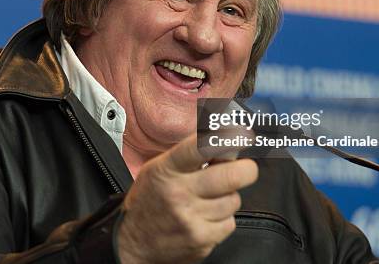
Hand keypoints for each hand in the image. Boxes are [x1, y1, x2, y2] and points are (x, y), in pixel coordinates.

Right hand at [117, 134, 257, 263]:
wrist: (132, 244)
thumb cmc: (149, 201)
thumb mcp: (158, 168)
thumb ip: (190, 156)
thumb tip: (225, 144)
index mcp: (167, 169)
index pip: (201, 148)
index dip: (226, 138)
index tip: (240, 134)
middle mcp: (179, 193)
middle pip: (232, 176)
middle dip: (246, 170)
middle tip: (245, 169)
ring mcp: (191, 219)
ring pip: (234, 200)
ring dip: (228, 197)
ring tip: (209, 199)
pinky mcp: (201, 240)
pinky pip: (230, 223)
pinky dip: (223, 220)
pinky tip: (206, 218)